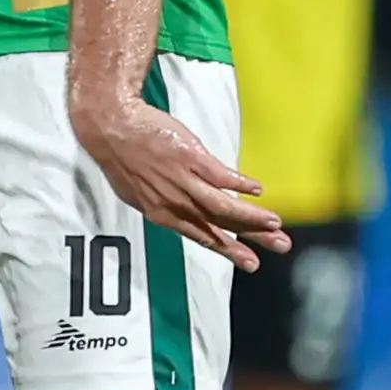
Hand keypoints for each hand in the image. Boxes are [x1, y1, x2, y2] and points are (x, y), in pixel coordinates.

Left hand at [70, 90, 288, 268]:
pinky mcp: (189, 157)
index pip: (202, 236)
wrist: (110, 126)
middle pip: (219, 225)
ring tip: (275, 223)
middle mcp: (174, 202)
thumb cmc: (122, 157)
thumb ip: (161, 205)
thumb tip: (178, 213)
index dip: (228, 249)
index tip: (251, 263)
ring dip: (250, 217)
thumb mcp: (137, 192)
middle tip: (280, 246)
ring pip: (221, 206)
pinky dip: (239, 183)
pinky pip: (219, 175)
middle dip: (251, 239)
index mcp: (162, 213)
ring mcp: (183, 180)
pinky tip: (257, 189)